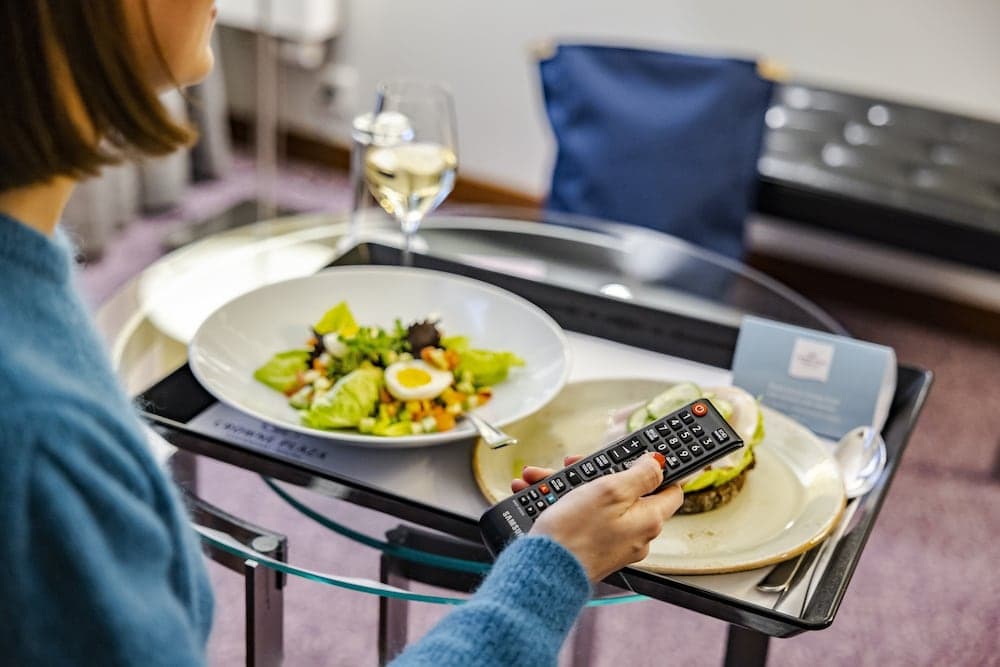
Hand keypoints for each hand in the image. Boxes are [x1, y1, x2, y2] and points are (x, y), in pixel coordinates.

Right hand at [511, 453, 682, 581]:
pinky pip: (585, 519)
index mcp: (649, 519)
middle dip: (597, 474)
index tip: (639, 457)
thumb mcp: (611, 491)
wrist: (544, 571)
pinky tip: (538, 497)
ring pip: (598, 503)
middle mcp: (637, 535)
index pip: (671, 490)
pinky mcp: (594, 550)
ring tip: (541, 479)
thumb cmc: (575, 533)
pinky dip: (565, 505)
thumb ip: (641, 474)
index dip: (658, 469)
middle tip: (574, 465)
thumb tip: (658, 464)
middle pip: (627, 492)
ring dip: (571, 486)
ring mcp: (615, 544)